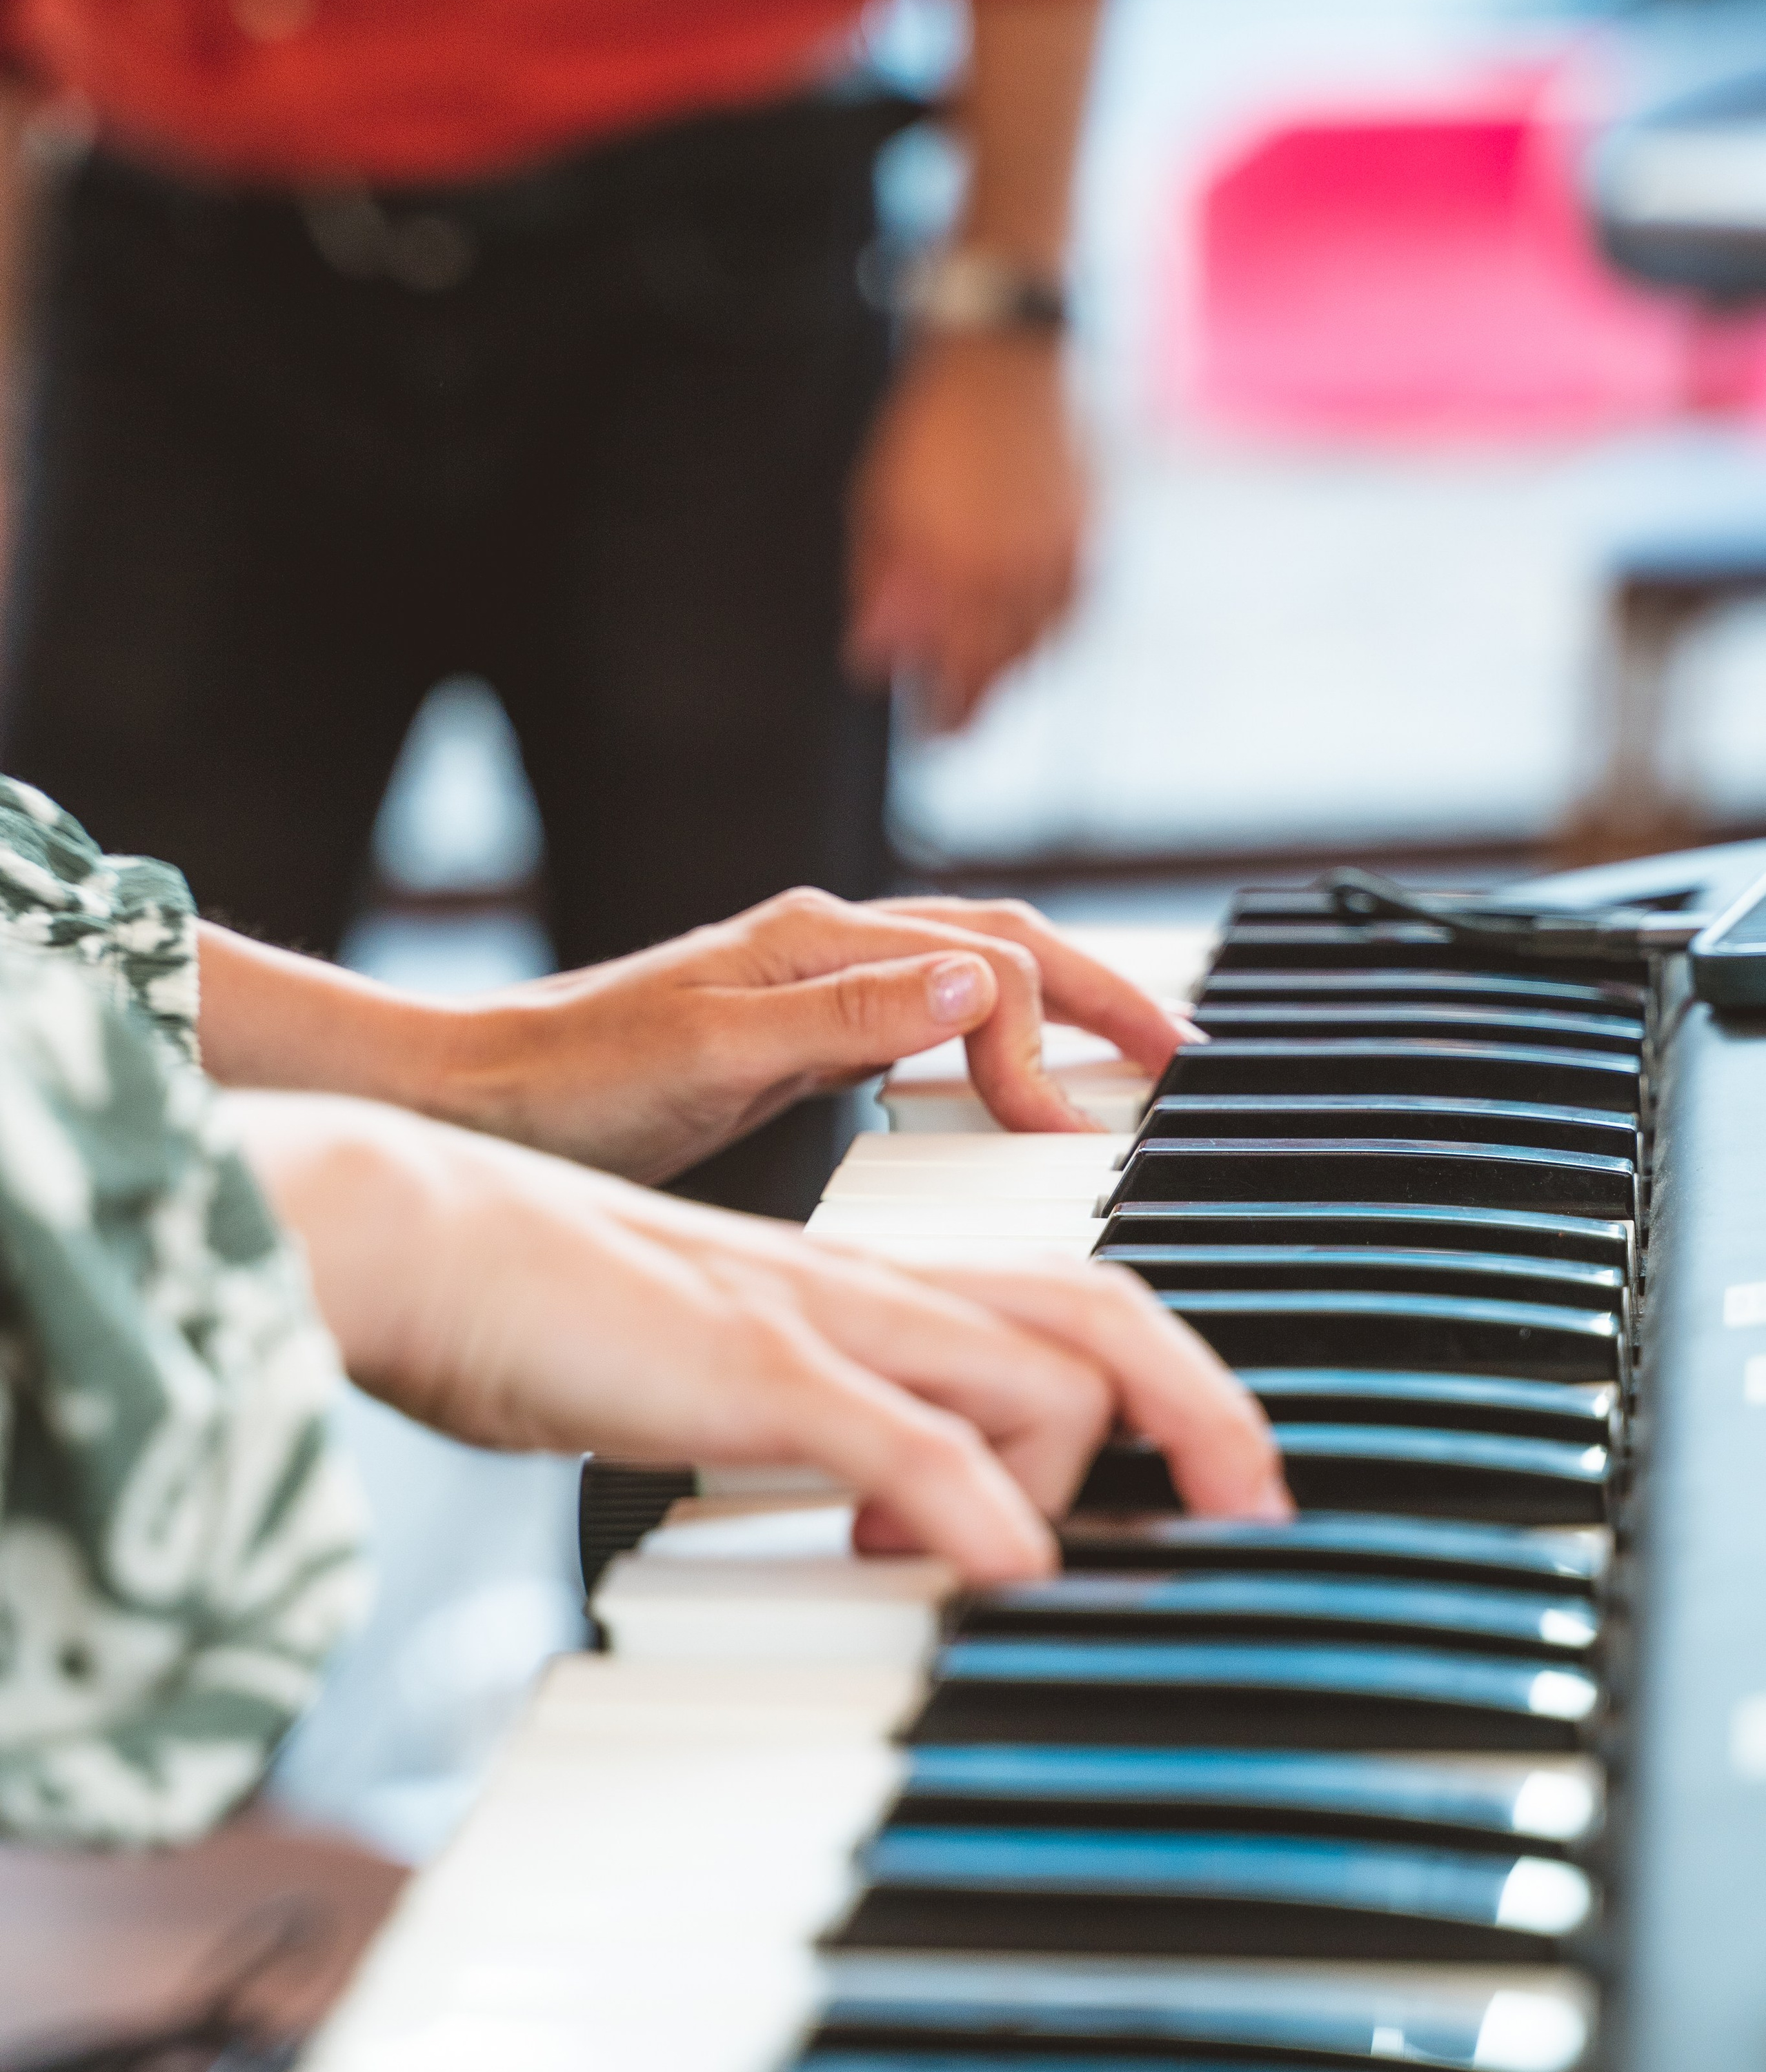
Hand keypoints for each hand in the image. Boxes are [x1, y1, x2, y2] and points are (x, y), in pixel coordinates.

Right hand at [230, 1094, 1290, 1580]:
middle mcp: (864, 1286)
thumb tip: (896, 1517)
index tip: (1210, 1472)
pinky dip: (977, 1503)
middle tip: (1254, 1509)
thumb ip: (814, 1427)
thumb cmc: (544, 1308)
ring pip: (1025, 1363)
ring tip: (1092, 1572)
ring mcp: (811, 1317)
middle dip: (1205, 1408)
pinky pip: (897, 1432)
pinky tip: (1006, 1571)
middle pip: (1094, 1313)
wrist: (416, 1230)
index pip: (1058, 1304)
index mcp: (861, 1285)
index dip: (1164, 1377)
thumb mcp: (714, 1372)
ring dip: (1095, 1468)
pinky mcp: (743, 1364)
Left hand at [448, 887, 1191, 1177]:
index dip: (1045, 1041)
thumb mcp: (712, 1055)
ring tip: (1120, 1061)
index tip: (1073, 1130)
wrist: (476, 1102)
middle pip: (999, 945)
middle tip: (1176, 1053)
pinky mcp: (791, 1037)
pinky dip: (986, 1046)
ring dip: (1052, 1012)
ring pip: (966, 976)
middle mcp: (823, 950)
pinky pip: (920, 1023)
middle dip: (1098, 991)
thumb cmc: (573, 1085)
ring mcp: (809, 990)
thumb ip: (846, 1022)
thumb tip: (974, 988)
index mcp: (817, 941)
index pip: (981, 967)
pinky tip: (1001, 1088)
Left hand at [846, 333, 1088, 730]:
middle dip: (975, 709)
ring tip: (985, 686)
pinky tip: (1028, 638)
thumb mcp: (878, 504)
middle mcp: (1010, 571)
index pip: (950, 670)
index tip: (931, 736)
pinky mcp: (1087, 537)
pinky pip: (1070, 612)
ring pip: (1037, 648)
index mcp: (953, 567)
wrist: (1005, 356)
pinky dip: (1048, 634)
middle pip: (998, 672)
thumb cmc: (931, 425)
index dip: (941, 713)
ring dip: (1009, 674)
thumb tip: (874, 657)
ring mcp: (1055, 556)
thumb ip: (879, 585)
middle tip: (955, 732)